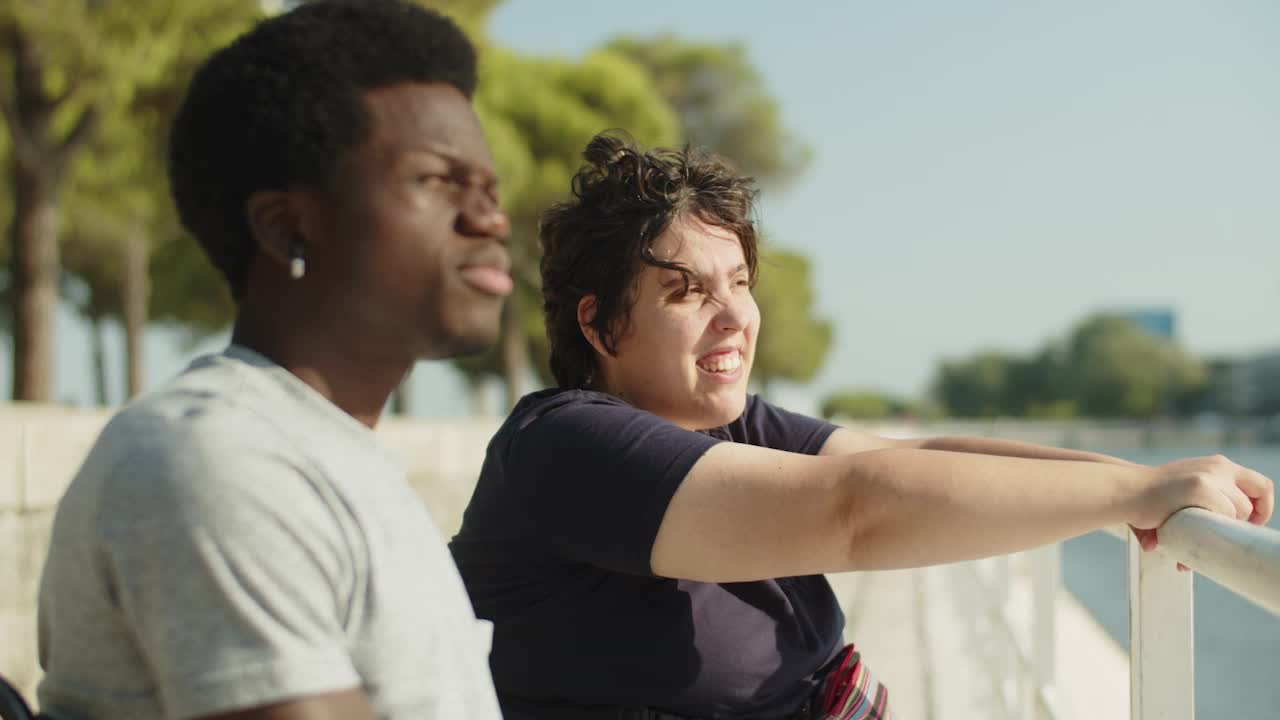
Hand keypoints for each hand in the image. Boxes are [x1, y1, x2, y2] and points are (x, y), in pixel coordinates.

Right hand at [1128, 455, 1273, 568]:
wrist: (1124, 490)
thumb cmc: (1151, 497)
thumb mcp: (1187, 488)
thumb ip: (1209, 503)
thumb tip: (1223, 542)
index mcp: (1218, 465)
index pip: (1261, 486)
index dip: (1261, 510)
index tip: (1246, 526)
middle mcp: (1218, 467)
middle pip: (1253, 502)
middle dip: (1242, 525)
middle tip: (1220, 537)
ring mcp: (1210, 476)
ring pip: (1238, 512)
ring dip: (1221, 531)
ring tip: (1195, 541)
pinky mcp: (1200, 488)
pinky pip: (1222, 515)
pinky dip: (1210, 531)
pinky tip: (1191, 535)